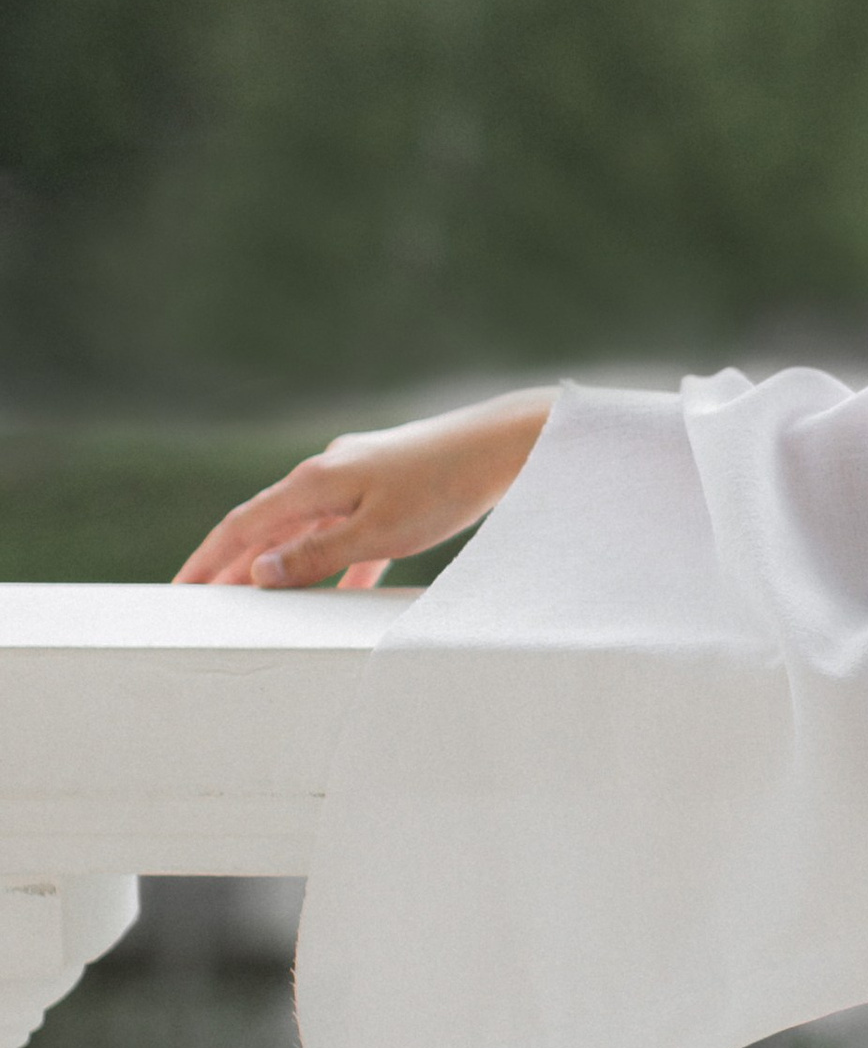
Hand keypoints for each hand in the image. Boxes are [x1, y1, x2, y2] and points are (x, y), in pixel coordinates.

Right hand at [174, 390, 555, 589]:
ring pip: (307, 530)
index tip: (180, 591)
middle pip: (267, 527)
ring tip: (256, 600)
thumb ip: (315, 555)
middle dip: (233, 565)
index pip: (243, 526)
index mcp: (315, 482)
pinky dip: (337, 563)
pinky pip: (352, 533)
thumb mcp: (377, 532)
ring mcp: (360, 479)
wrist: (508, 444)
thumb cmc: (446, 486)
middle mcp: (328, 474)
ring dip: (280, 565)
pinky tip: (340, 593)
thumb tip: (257, 573)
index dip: (208, 561)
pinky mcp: (391, 490)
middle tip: (201, 603)